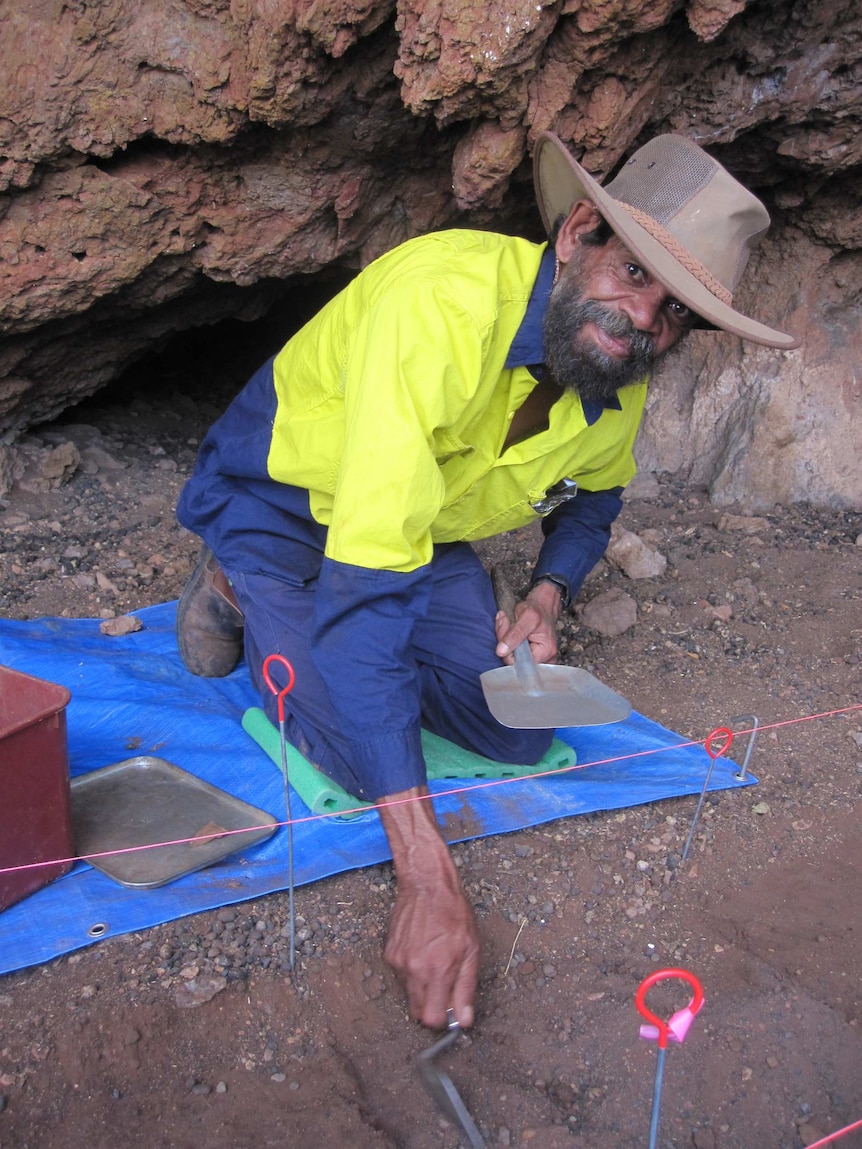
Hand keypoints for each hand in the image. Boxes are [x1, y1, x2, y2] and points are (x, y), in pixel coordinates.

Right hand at [378, 786, 479, 1028]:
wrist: (426, 884)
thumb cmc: (453, 913)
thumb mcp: (471, 949)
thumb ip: (465, 988)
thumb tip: (463, 1020)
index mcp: (436, 971)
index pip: (431, 1019)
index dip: (442, 1020)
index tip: (451, 1011)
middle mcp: (413, 970)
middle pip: (418, 1012)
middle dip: (432, 1007)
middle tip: (446, 986)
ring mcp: (398, 962)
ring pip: (410, 993)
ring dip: (423, 987)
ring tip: (435, 960)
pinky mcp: (389, 953)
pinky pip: (401, 975)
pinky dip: (412, 970)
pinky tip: (422, 949)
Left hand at [494, 580, 561, 664]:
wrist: (542, 605)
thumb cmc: (538, 609)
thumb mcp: (527, 616)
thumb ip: (514, 634)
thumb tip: (501, 651)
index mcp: (545, 653)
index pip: (518, 663)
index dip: (507, 647)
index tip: (506, 628)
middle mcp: (543, 660)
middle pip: (513, 660)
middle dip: (504, 641)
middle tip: (505, 622)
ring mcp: (536, 658)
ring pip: (510, 656)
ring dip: (504, 638)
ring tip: (507, 623)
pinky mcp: (529, 654)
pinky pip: (511, 652)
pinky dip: (506, 640)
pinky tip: (508, 629)